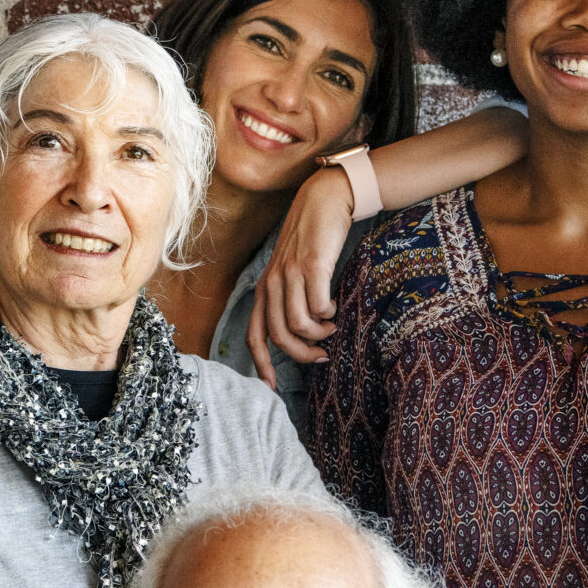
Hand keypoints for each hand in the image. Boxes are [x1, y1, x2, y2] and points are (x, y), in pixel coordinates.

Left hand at [248, 166, 357, 372]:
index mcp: (264, 288)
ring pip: (300, 325)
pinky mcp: (312, 266)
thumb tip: (302, 334)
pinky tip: (334, 304)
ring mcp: (290, 274)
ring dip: (319, 334)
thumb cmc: (311, 240)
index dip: (261, 364)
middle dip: (302, 354)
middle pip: (280, 336)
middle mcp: (272, 283)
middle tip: (322, 356)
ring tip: (331, 326)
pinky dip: (328, 312)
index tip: (271, 387)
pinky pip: (318, 306)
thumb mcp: (292, 270)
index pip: (253, 335)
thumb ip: (291, 298)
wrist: (324, 200)